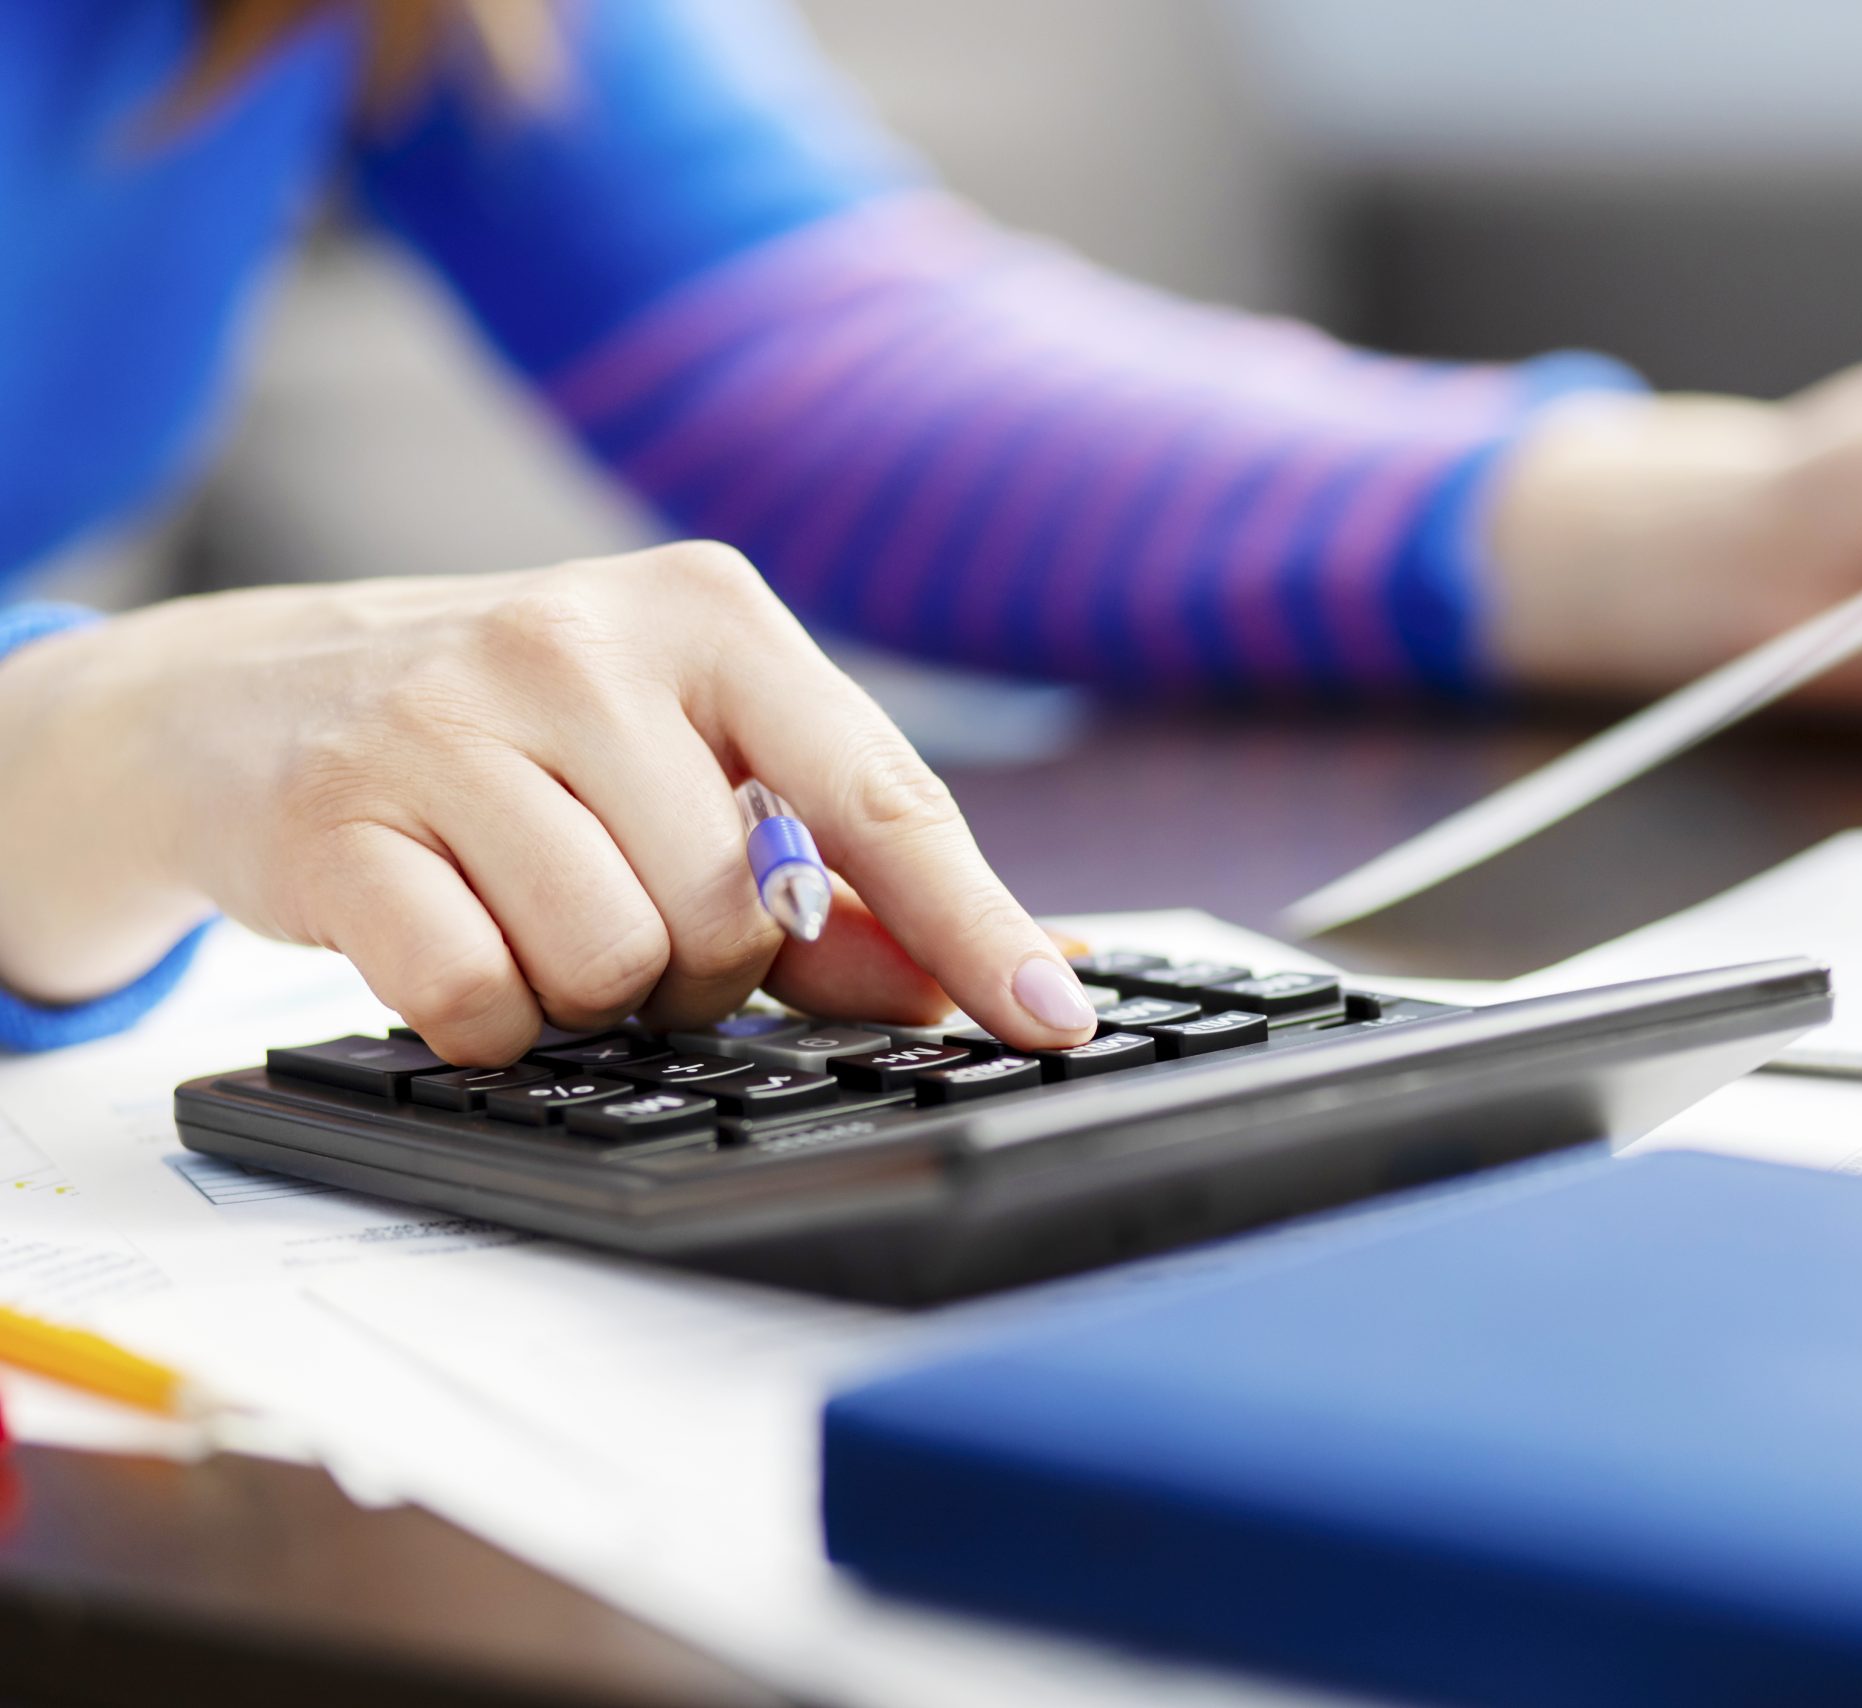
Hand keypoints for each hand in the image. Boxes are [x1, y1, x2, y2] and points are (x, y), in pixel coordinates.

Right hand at [0, 544, 1099, 1063]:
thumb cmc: (511, 737)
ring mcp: (451, 720)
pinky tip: (451, 940)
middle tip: (625, 910)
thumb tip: (985, 975)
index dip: (973, 926)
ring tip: (532, 912)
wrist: (239, 700)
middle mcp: (584, 641)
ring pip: (615, 964)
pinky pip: (480, 1002)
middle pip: (737, 916)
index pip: (881, 796)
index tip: (1053, 1016)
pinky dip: (485, 1019)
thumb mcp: (682, 761)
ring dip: (591, 994)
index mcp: (710, 613)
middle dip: (703, 966)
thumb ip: (835, 880)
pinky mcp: (339, 818)